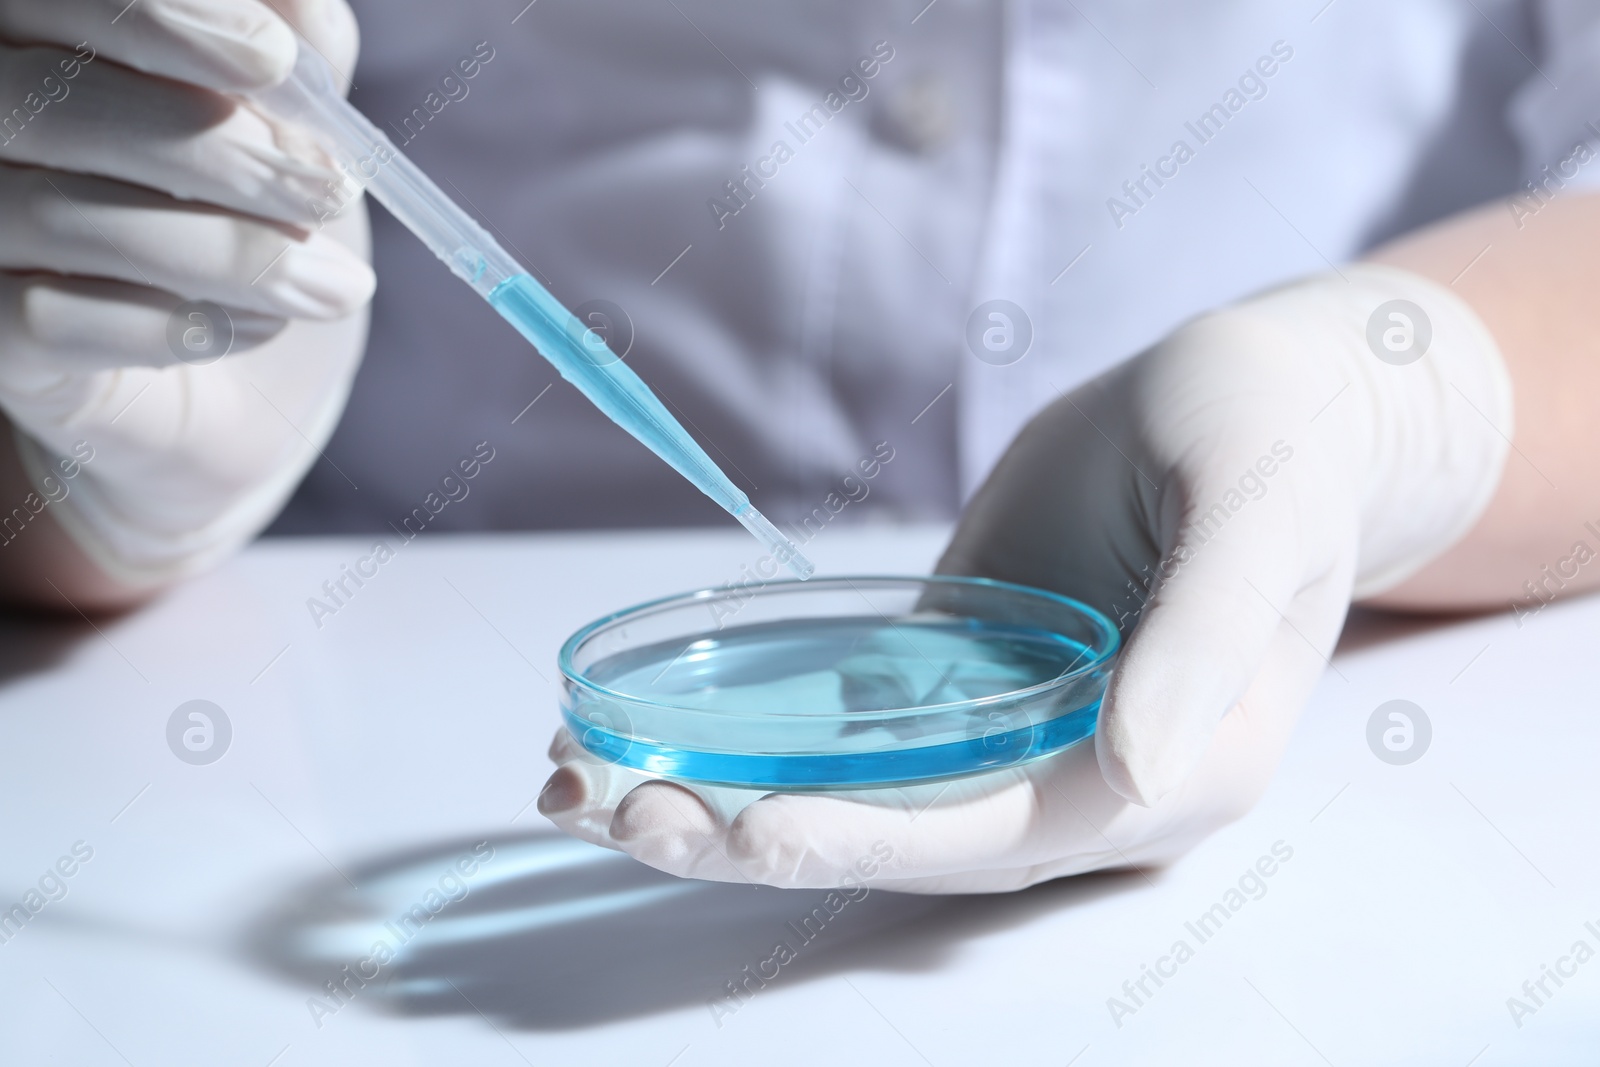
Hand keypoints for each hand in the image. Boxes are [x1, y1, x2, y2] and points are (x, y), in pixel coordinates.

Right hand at [0, 0, 371, 586]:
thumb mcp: (282, 114)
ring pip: (60, 216)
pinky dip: (172, 325)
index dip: (162, 16)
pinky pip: (49, 322)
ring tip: (336, 284)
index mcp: (30, 35)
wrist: (229, 369)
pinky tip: (259, 327)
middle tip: (331, 192)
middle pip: (54, 102)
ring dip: (228, 251)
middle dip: (216, 150)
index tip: (271, 59)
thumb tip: (296, 9)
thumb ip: (289, 44)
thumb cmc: (241, 208)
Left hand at [539, 264, 1512, 891]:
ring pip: (858, 799)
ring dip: (722, 800)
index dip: (873, 840)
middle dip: (754, 836)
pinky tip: (647, 726)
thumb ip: (1204, 637)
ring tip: (581, 776)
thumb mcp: (1254, 509)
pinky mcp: (961, 681)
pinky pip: (848, 732)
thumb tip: (1141, 774)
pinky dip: (750, 738)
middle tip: (607, 804)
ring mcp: (1013, 735)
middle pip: (904, 839)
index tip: (750, 827)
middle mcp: (1080, 778)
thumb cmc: (1273, 437)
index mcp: (1171, 767)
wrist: (1262, 401)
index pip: (1004, 833)